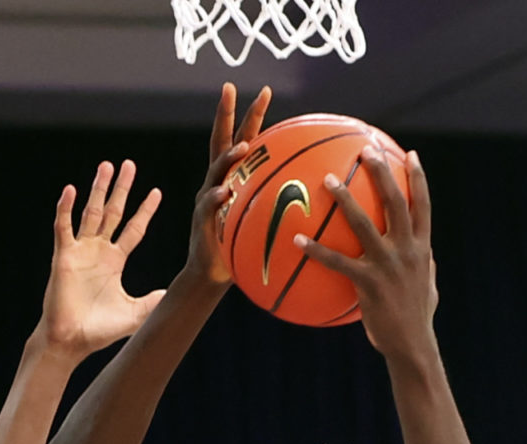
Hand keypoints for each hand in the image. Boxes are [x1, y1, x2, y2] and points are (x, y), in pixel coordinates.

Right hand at [42, 161, 163, 357]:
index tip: (156, 191)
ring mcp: (80, 251)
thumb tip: (175, 293)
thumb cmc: (99, 330)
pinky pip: (63, 227)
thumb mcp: (135, 314)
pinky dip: (66, 208)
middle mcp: (98, 251)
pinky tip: (71, 190)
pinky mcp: (63, 256)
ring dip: (98, 189)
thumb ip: (153, 301)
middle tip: (129, 164)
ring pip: (91, 213)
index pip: (133, 229)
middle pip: (113, 212)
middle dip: (121, 189)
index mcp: (115, 261)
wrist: (71, 341)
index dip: (145, 211)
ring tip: (106, 166)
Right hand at [185, 83, 269, 285]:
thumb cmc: (245, 246)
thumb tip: (324, 192)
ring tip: (243, 148)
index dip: (253, 114)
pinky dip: (216, 196)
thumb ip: (286, 203)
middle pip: (221, 139)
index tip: (266, 90)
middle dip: (224, 112)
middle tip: (228, 87)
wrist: (214, 273)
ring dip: (229, 157)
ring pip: (216, 168)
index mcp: (235, 176)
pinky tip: (225, 192)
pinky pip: (208, 205)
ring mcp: (207, 196)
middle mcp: (218, 179)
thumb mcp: (267, 220)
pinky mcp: (202, 219)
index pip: (245, 138)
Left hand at [294, 149, 437, 361]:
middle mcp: (407, 251)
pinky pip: (337, 262)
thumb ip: (423, 264)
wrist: (412, 346)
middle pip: (395, 203)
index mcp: (422, 248)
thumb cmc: (416, 317)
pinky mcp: (368, 284)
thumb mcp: (428, 285)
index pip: (423, 206)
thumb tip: (423, 252)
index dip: (418, 178)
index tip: (410, 154)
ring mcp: (388, 266)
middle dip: (382, 173)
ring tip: (328, 179)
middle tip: (365, 151)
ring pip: (364, 224)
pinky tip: (297, 239)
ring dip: (345, 199)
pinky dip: (316, 249)